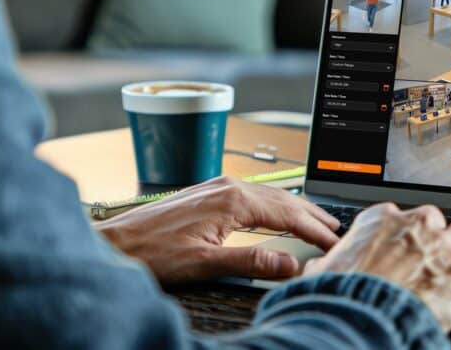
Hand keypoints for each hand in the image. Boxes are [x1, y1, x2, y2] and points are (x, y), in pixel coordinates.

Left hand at [96, 176, 339, 283]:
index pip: (288, 214)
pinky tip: (277, 212)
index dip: (314, 230)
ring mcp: (217, 186)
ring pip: (269, 195)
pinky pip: (254, 194)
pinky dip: (275, 205)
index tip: (334, 244)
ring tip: (316, 221)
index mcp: (232, 200)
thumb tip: (289, 263)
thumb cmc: (151, 253)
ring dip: (295, 208)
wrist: (114, 241)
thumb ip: (250, 262)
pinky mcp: (208, 191)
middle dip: (312, 216)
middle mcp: (228, 186)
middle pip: (283, 200)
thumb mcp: (203, 264)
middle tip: (336, 232)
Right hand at [303, 203, 450, 331]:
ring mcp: (441, 244)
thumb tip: (315, 267)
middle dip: (436, 234)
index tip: (406, 241)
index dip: (405, 231)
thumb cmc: (342, 294)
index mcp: (380, 219)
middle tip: (435, 251)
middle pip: (435, 219)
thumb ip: (326, 262)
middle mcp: (414, 224)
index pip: (400, 214)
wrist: (362, 316)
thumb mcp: (322, 271)